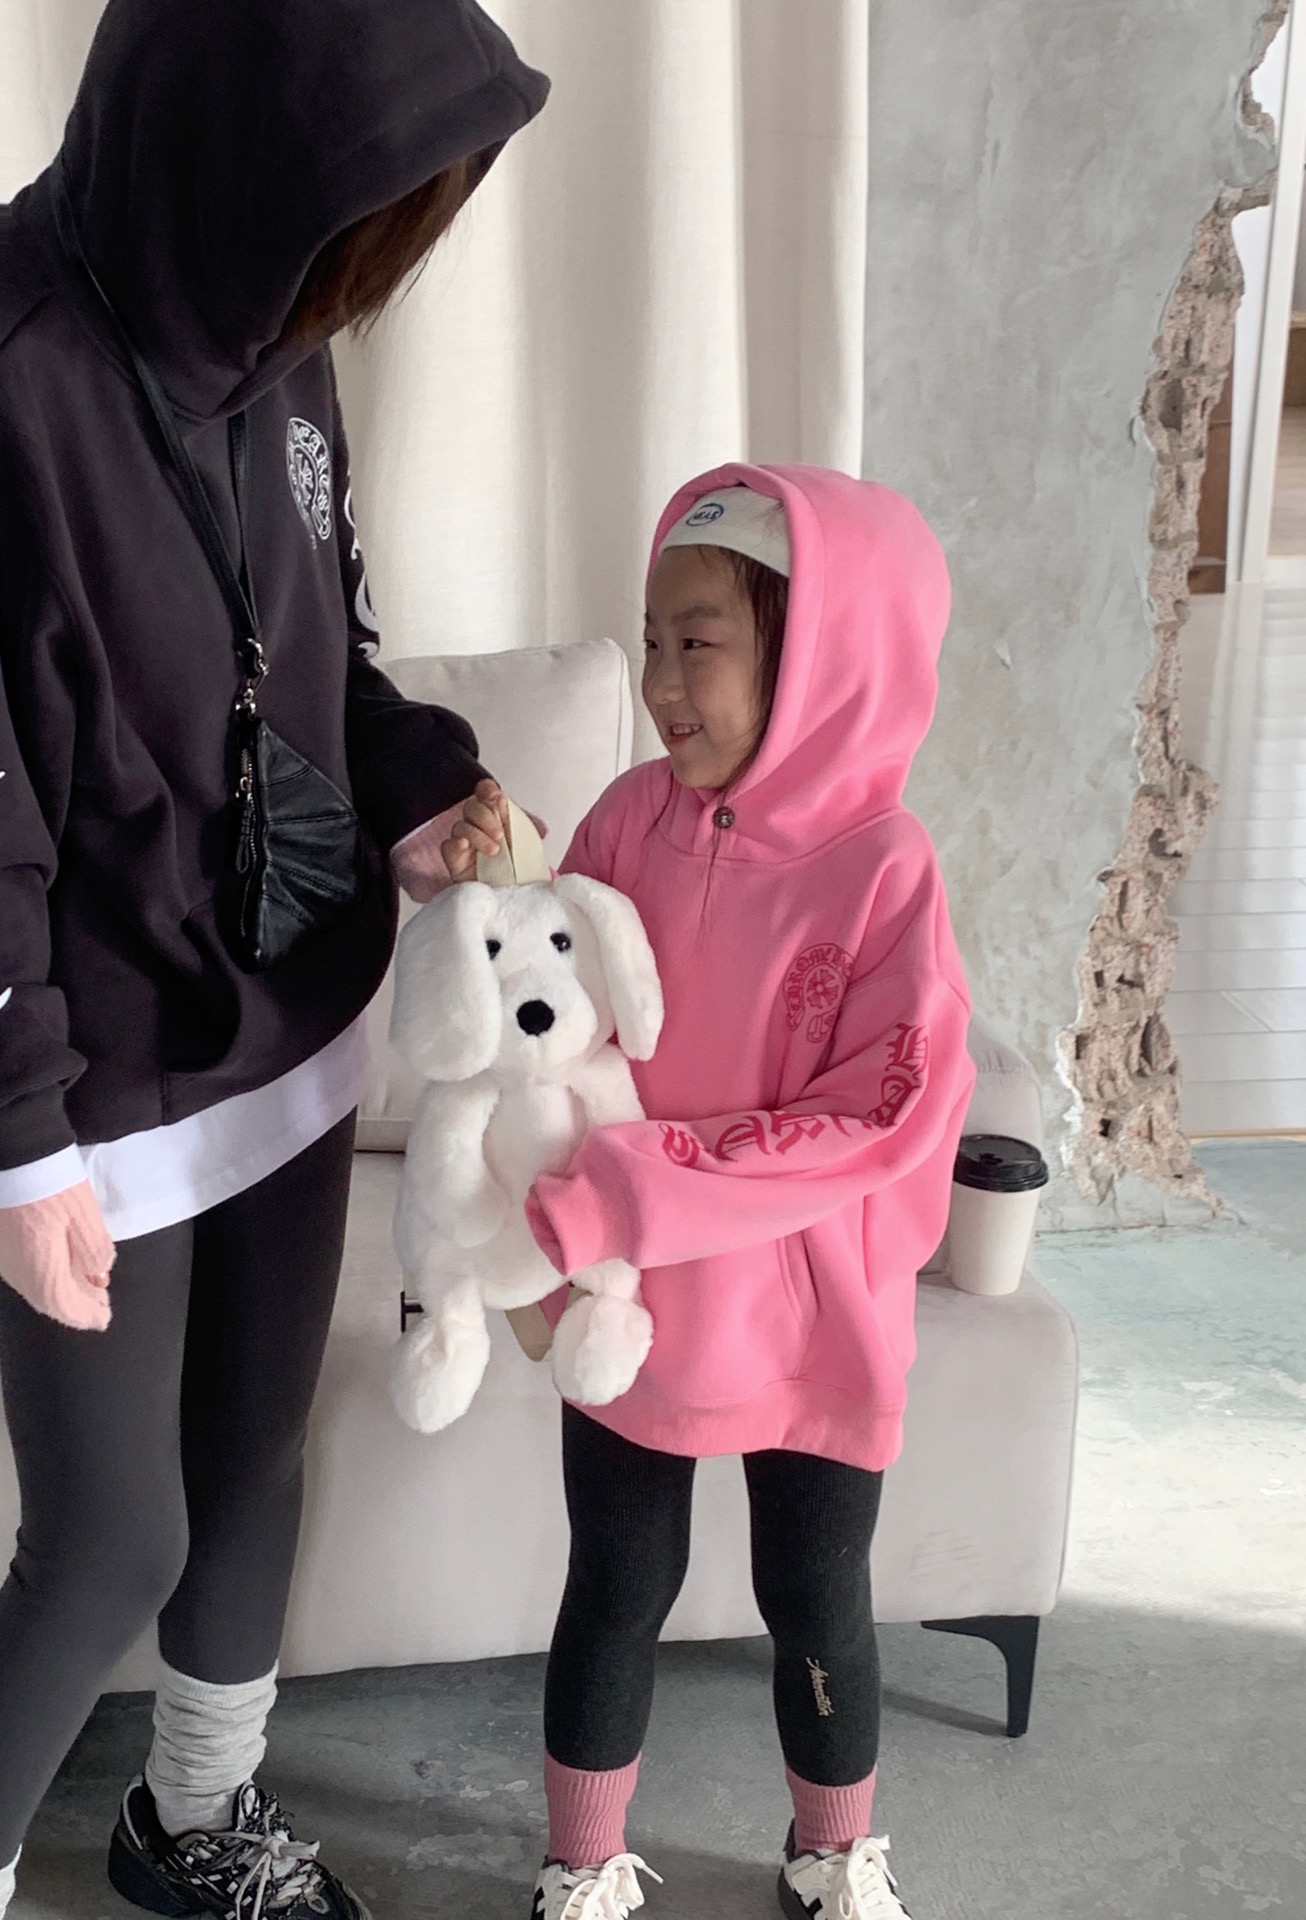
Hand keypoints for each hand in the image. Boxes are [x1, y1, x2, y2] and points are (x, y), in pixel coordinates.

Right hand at [0, 1181, 114, 1331]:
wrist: (12, 1151)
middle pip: (45, 1298)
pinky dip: (45, 1271)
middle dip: (74, 1303)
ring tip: (85, 1283)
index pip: (63, 1305)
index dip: (85, 1314)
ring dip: (59, 1287)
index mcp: (38, 1269)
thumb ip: (95, 1250)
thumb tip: (99, 1273)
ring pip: (32, 1283)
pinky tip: (60, 1260)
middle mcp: (14, 1270)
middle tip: (99, 1303)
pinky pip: (22, 1267)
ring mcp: (1, 1255)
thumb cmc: (52, 1182)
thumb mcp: (85, 1216)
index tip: (103, 1318)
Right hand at [443, 780, 545, 884]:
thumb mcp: (526, 841)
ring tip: (494, 851)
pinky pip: (447, 846)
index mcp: (495, 817)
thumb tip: (503, 799)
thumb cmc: (521, 869)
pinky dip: (456, 844)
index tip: (496, 797)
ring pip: (461, 826)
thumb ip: (515, 819)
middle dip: (486, 817)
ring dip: (478, 835)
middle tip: (500, 834)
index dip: (487, 790)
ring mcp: (464, 843)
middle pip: (471, 807)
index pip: (484, 792)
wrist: (516, 895)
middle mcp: (477, 826)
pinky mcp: (455, 861)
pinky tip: (466, 847)